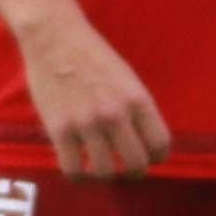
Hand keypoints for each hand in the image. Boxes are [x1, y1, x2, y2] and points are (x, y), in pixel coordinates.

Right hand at [17, 13, 168, 178]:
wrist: (55, 39)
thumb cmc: (94, 57)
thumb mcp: (128, 79)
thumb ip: (137, 109)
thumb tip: (145, 140)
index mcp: (138, 100)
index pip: (160, 144)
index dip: (158, 157)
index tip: (150, 159)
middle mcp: (116, 115)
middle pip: (136, 164)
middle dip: (135, 172)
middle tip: (128, 171)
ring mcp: (86, 124)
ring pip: (105, 172)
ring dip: (106, 176)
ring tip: (102, 171)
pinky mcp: (59, 129)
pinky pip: (72, 169)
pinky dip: (79, 177)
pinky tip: (79, 172)